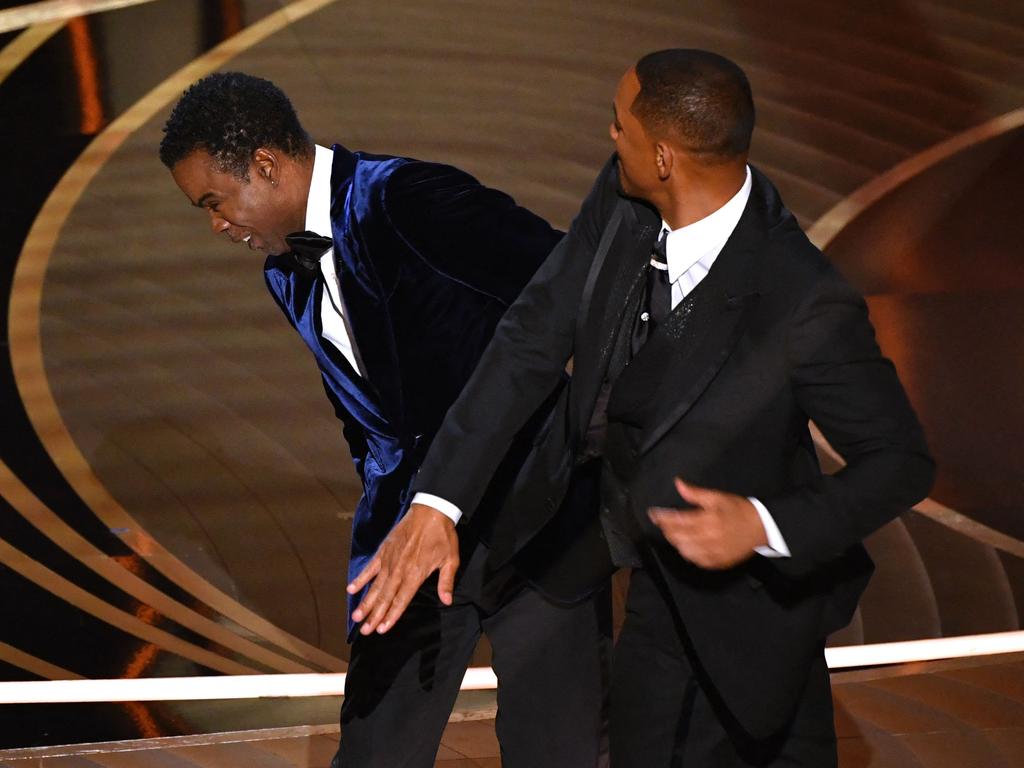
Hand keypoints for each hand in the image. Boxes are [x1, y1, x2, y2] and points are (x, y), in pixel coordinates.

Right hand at [347, 503, 458, 634]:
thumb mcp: (451, 560)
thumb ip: (446, 582)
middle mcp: (399, 570)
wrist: (431, 511)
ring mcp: (389, 560)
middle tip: (364, 630)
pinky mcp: (384, 551)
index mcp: (415, 574)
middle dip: (374, 615)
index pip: (401, 600)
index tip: (382, 629)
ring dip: (365, 602)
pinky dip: (361, 579)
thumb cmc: (443, 536)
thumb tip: (446, 601)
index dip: (391, 616)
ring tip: (356, 616)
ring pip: (375, 586)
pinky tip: (351, 589)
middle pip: (385, 597)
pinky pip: (370, 568)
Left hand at [648, 478, 767, 568]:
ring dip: (675, 542)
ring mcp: (713, 552)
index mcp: (707, 520)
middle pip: (677, 537)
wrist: (762, 528)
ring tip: (673, 533)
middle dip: (667, 529)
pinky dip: (687, 553)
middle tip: (662, 522)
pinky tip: (686, 546)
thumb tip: (678, 484)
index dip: (662, 518)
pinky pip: (696, 561)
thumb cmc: (739, 511)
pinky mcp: (718, 562)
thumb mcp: (717, 497)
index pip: (677, 520)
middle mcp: (708, 538)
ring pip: (684, 550)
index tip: (653, 514)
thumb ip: (695, 493)